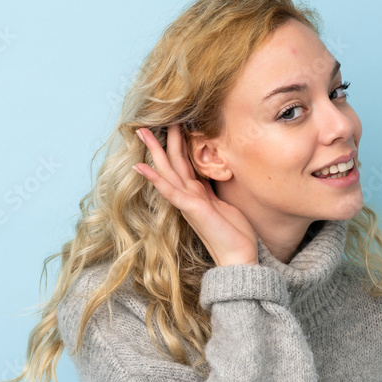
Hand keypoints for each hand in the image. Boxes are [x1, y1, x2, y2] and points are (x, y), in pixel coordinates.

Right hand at [133, 124, 258, 266]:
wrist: (239, 258)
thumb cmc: (235, 234)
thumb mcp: (224, 204)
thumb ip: (212, 190)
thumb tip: (211, 175)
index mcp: (197, 193)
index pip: (183, 164)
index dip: (176, 144)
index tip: (172, 125)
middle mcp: (189, 196)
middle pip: (171, 163)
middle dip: (160, 142)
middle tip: (146, 123)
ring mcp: (188, 202)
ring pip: (169, 170)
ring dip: (156, 150)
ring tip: (143, 133)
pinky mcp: (192, 209)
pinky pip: (171, 190)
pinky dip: (156, 178)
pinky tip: (142, 167)